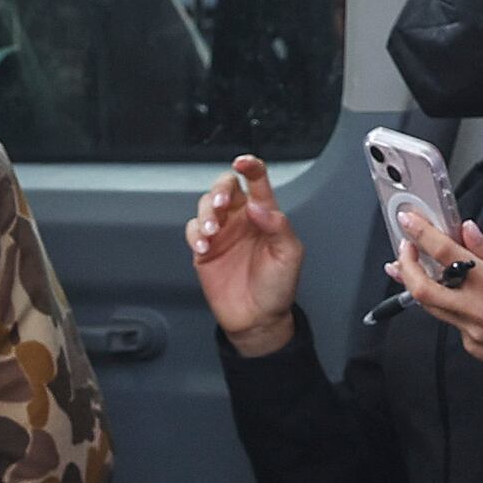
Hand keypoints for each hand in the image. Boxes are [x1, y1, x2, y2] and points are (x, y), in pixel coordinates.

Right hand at [184, 155, 304, 352]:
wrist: (258, 319)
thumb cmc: (277, 287)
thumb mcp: (289, 254)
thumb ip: (277, 225)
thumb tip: (257, 205)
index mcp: (265, 215)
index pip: (257, 182)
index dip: (250, 167)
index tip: (243, 163)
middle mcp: (241, 220)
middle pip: (224, 188)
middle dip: (219, 190)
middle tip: (220, 206)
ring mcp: (222, 234)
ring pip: (205, 206)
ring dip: (206, 214)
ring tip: (212, 233)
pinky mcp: (205, 250)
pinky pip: (193, 231)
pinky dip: (195, 235)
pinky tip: (204, 247)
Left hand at [393, 209, 482, 374]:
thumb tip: (468, 231)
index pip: (447, 253)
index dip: (422, 234)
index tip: (409, 222)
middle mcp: (478, 308)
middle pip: (423, 288)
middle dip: (406, 266)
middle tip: (404, 249)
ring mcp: (472, 330)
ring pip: (431, 306)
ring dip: (417, 285)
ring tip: (414, 269)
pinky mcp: (471, 346)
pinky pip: (451, 322)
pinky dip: (448, 306)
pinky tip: (456, 298)